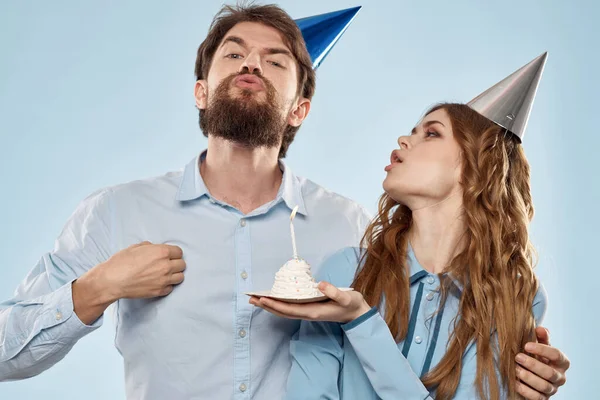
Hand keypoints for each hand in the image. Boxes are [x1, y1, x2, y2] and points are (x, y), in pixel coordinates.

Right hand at [73, 241, 184, 323]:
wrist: (112, 280)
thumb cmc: (121, 262)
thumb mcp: (136, 247)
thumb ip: (150, 247)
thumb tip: (154, 248)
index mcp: (161, 252)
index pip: (179, 252)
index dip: (173, 253)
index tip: (169, 255)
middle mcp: (166, 266)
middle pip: (182, 264)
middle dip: (175, 263)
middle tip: (167, 264)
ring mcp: (164, 280)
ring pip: (180, 277)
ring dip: (174, 275)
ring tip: (165, 274)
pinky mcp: (159, 291)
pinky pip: (171, 288)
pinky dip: (167, 285)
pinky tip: (159, 282)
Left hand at [249, 281, 371, 322]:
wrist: (357, 313)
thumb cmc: (351, 304)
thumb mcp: (347, 298)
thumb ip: (334, 292)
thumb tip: (320, 284)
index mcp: (314, 312)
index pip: (290, 309)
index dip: (275, 304)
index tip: (263, 299)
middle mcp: (307, 314)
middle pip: (282, 312)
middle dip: (267, 306)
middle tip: (251, 298)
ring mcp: (307, 312)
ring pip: (284, 311)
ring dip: (269, 306)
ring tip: (256, 299)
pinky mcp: (308, 309)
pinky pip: (289, 308)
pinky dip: (278, 304)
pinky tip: (272, 299)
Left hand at [516, 327, 569, 398]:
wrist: (532, 372)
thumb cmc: (537, 356)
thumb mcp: (539, 345)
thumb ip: (541, 337)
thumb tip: (540, 328)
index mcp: (562, 362)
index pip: (556, 355)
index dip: (542, 349)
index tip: (526, 345)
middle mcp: (560, 377)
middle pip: (550, 373)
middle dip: (532, 364)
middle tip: (517, 357)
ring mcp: (553, 389)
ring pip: (543, 386)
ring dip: (528, 377)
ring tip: (515, 369)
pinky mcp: (544, 398)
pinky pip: (536, 397)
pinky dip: (525, 390)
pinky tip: (515, 382)